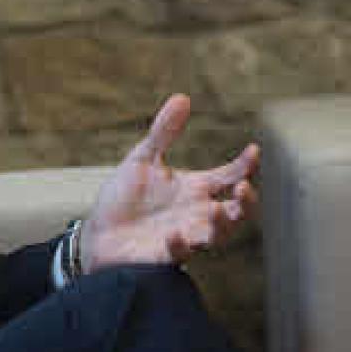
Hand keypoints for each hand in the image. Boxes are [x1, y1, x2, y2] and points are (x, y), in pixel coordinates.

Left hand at [82, 94, 258, 272]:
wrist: (97, 233)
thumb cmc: (124, 198)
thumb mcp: (143, 159)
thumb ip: (164, 132)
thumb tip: (182, 97)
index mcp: (195, 188)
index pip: (230, 175)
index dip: (245, 164)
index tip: (253, 150)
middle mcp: (197, 213)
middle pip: (237, 211)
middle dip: (246, 202)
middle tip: (243, 188)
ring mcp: (185, 235)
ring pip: (218, 235)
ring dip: (222, 225)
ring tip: (218, 212)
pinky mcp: (165, 254)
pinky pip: (181, 253)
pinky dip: (181, 245)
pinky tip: (173, 234)